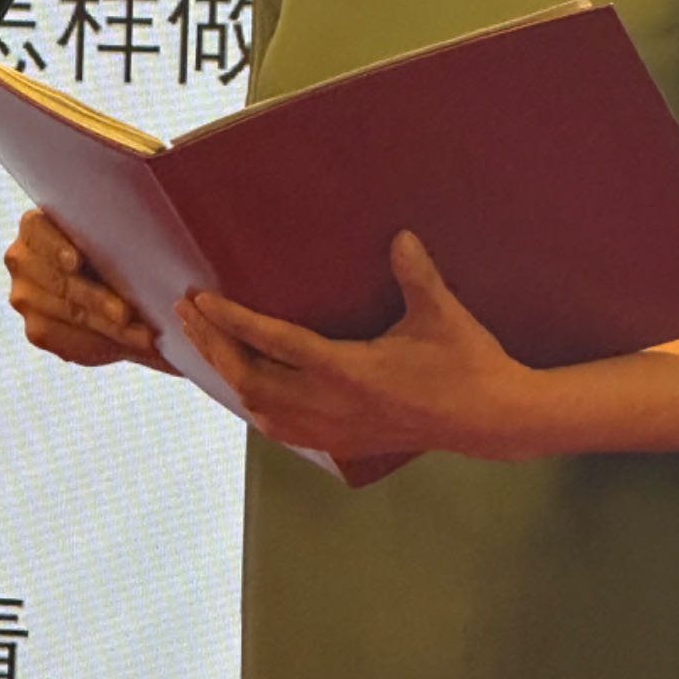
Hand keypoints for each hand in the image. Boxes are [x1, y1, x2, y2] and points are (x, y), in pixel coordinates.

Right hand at [4, 208, 173, 372]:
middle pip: (59, 282)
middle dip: (97, 301)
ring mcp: (24, 297)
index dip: (55, 247)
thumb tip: (150, 236)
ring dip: (109, 328)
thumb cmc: (115, 246)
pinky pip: (68, 341)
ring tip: (144, 335)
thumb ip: (118, 231)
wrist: (107, 282)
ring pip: (69, 315)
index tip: (77, 262)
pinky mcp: (37, 329)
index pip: (37, 231)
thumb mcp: (114, 234)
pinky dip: (105, 343)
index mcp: (34, 226)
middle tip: (128, 314)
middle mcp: (22, 260)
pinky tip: (132, 344)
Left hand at [176, 230, 531, 460]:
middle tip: (187, 313)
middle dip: (215, 345)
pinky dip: (255, 405)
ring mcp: (337, 429)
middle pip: (252, 380)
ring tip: (206, 344)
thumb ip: (417, 274)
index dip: (234, 322)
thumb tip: (399, 236)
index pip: (276, 343)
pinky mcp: (344, 442)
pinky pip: (282, 429)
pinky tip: (249, 390)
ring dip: (229, 375)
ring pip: (261, 409)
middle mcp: (334, 405)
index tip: (201, 300)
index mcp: (350, 371)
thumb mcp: (442, 313)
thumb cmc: (467, 362)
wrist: (491, 420)